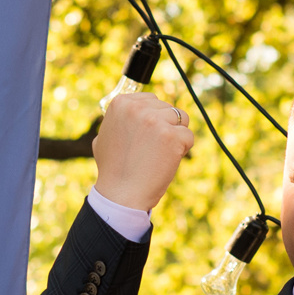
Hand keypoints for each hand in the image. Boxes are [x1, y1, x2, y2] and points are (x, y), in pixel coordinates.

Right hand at [92, 91, 196, 211]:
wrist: (121, 194)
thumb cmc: (113, 170)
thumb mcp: (104, 137)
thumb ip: (117, 121)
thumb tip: (127, 113)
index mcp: (121, 104)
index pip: (152, 100)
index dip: (154, 119)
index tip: (145, 138)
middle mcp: (137, 108)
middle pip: (168, 108)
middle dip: (166, 127)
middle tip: (152, 150)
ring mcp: (155, 121)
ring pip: (182, 119)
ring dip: (176, 136)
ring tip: (160, 154)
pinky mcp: (171, 136)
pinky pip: (189, 136)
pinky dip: (183, 150)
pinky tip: (167, 161)